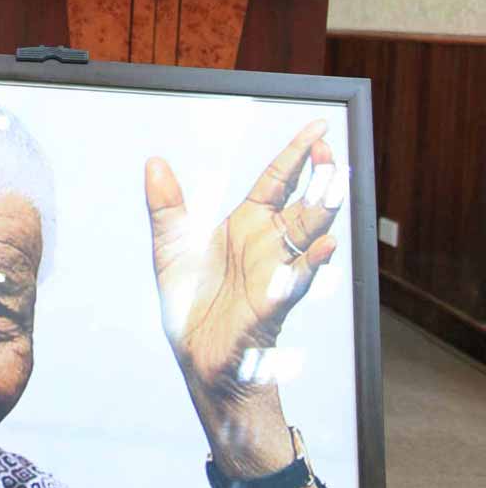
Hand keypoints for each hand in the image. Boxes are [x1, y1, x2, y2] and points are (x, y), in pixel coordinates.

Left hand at [145, 120, 345, 487]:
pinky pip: (297, 280)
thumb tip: (154, 162)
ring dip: (324, 210)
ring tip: (334, 182)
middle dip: (318, 176)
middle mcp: (268, 243)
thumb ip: (166, 206)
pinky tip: (326, 246)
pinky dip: (313, 263)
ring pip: (310, 235)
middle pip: (304, 201)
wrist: (197, 358)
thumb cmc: (191, 303)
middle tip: (328, 150)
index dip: (297, 154)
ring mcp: (275, 271)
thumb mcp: (170, 247)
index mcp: (247, 224)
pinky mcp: (271, 304)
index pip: (279, 179)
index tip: (318, 129)